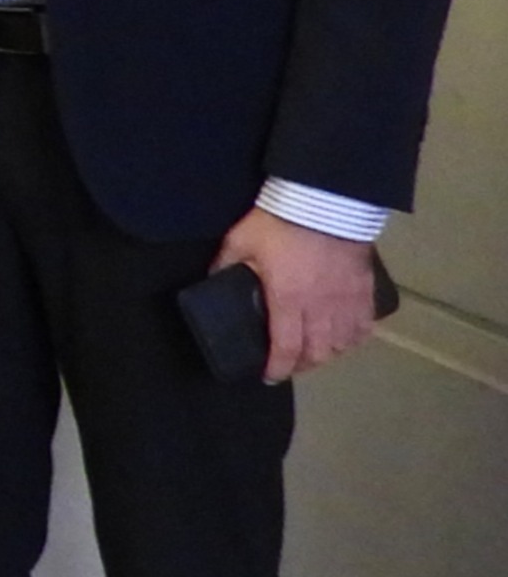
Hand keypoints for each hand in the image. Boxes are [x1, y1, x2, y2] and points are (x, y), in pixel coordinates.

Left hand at [214, 204, 378, 379]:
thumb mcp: (240, 242)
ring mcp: (347, 300)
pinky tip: (344, 338)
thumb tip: (212, 280)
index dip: (277, 368)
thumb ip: (225, 265)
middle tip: (289, 364)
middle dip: (302, 365)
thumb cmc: (279, 223)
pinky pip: (365, 325)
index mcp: (288, 300)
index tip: (269, 376)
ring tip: (314, 352)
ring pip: (343, 343)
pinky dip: (354, 338)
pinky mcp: (365, 289)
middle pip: (317, 353)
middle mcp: (320, 308)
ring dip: (328, 354)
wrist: (325, 200)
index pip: (285, 348)